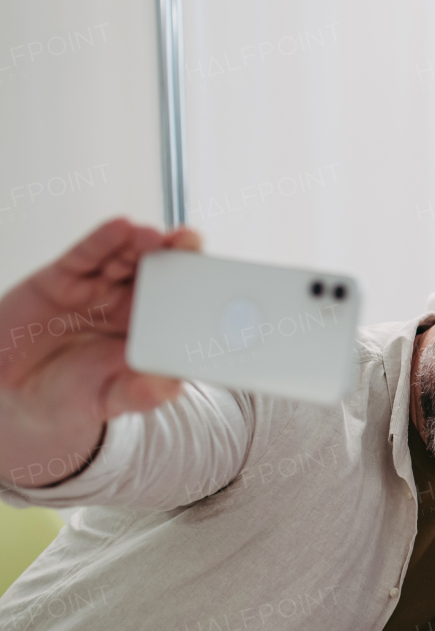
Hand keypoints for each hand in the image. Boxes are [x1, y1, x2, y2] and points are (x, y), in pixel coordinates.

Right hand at [0, 217, 200, 486]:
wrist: (17, 396)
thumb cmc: (72, 396)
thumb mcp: (109, 400)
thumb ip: (140, 394)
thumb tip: (172, 387)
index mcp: (148, 329)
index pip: (180, 299)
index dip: (196, 284)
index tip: (216, 273)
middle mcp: (125, 303)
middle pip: (156, 269)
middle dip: (174, 253)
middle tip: (190, 241)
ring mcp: (95, 287)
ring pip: (123, 256)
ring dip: (140, 242)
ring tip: (154, 236)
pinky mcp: (61, 279)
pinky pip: (85, 255)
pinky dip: (102, 240)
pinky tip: (120, 228)